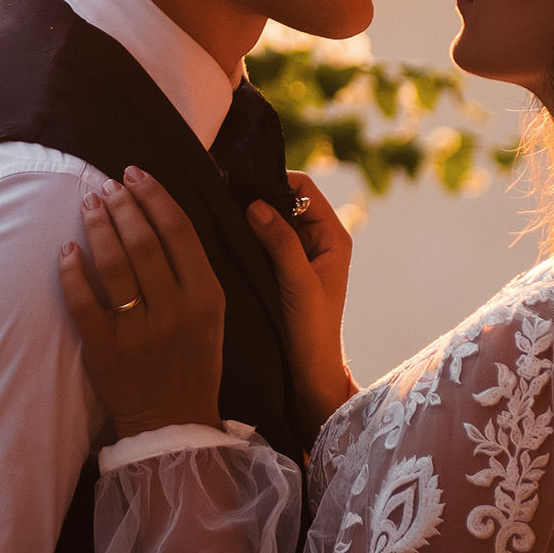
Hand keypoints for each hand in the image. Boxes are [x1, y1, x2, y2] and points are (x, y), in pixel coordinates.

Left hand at [59, 167, 224, 438]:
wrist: (174, 423)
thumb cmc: (193, 362)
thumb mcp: (212, 314)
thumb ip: (193, 271)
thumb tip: (161, 217)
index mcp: (206, 296)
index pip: (178, 230)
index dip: (154, 195)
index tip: (135, 174)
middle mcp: (175, 310)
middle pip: (143, 240)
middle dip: (122, 205)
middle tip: (107, 185)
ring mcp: (139, 332)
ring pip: (113, 264)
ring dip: (98, 226)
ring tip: (89, 203)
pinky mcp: (106, 352)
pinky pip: (83, 303)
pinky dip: (72, 272)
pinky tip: (67, 249)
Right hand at [247, 187, 356, 445]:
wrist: (309, 372)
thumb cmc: (312, 332)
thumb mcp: (298, 284)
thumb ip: (281, 242)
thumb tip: (255, 205)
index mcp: (334, 236)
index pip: (303, 187)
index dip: (275, 180)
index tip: (241, 185)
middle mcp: (318, 239)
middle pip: (284, 199)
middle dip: (257, 197)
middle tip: (222, 198)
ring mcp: (298, 253)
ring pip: (270, 218)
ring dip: (249, 217)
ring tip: (220, 216)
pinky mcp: (281, 268)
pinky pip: (263, 239)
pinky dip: (246, 235)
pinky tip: (225, 238)